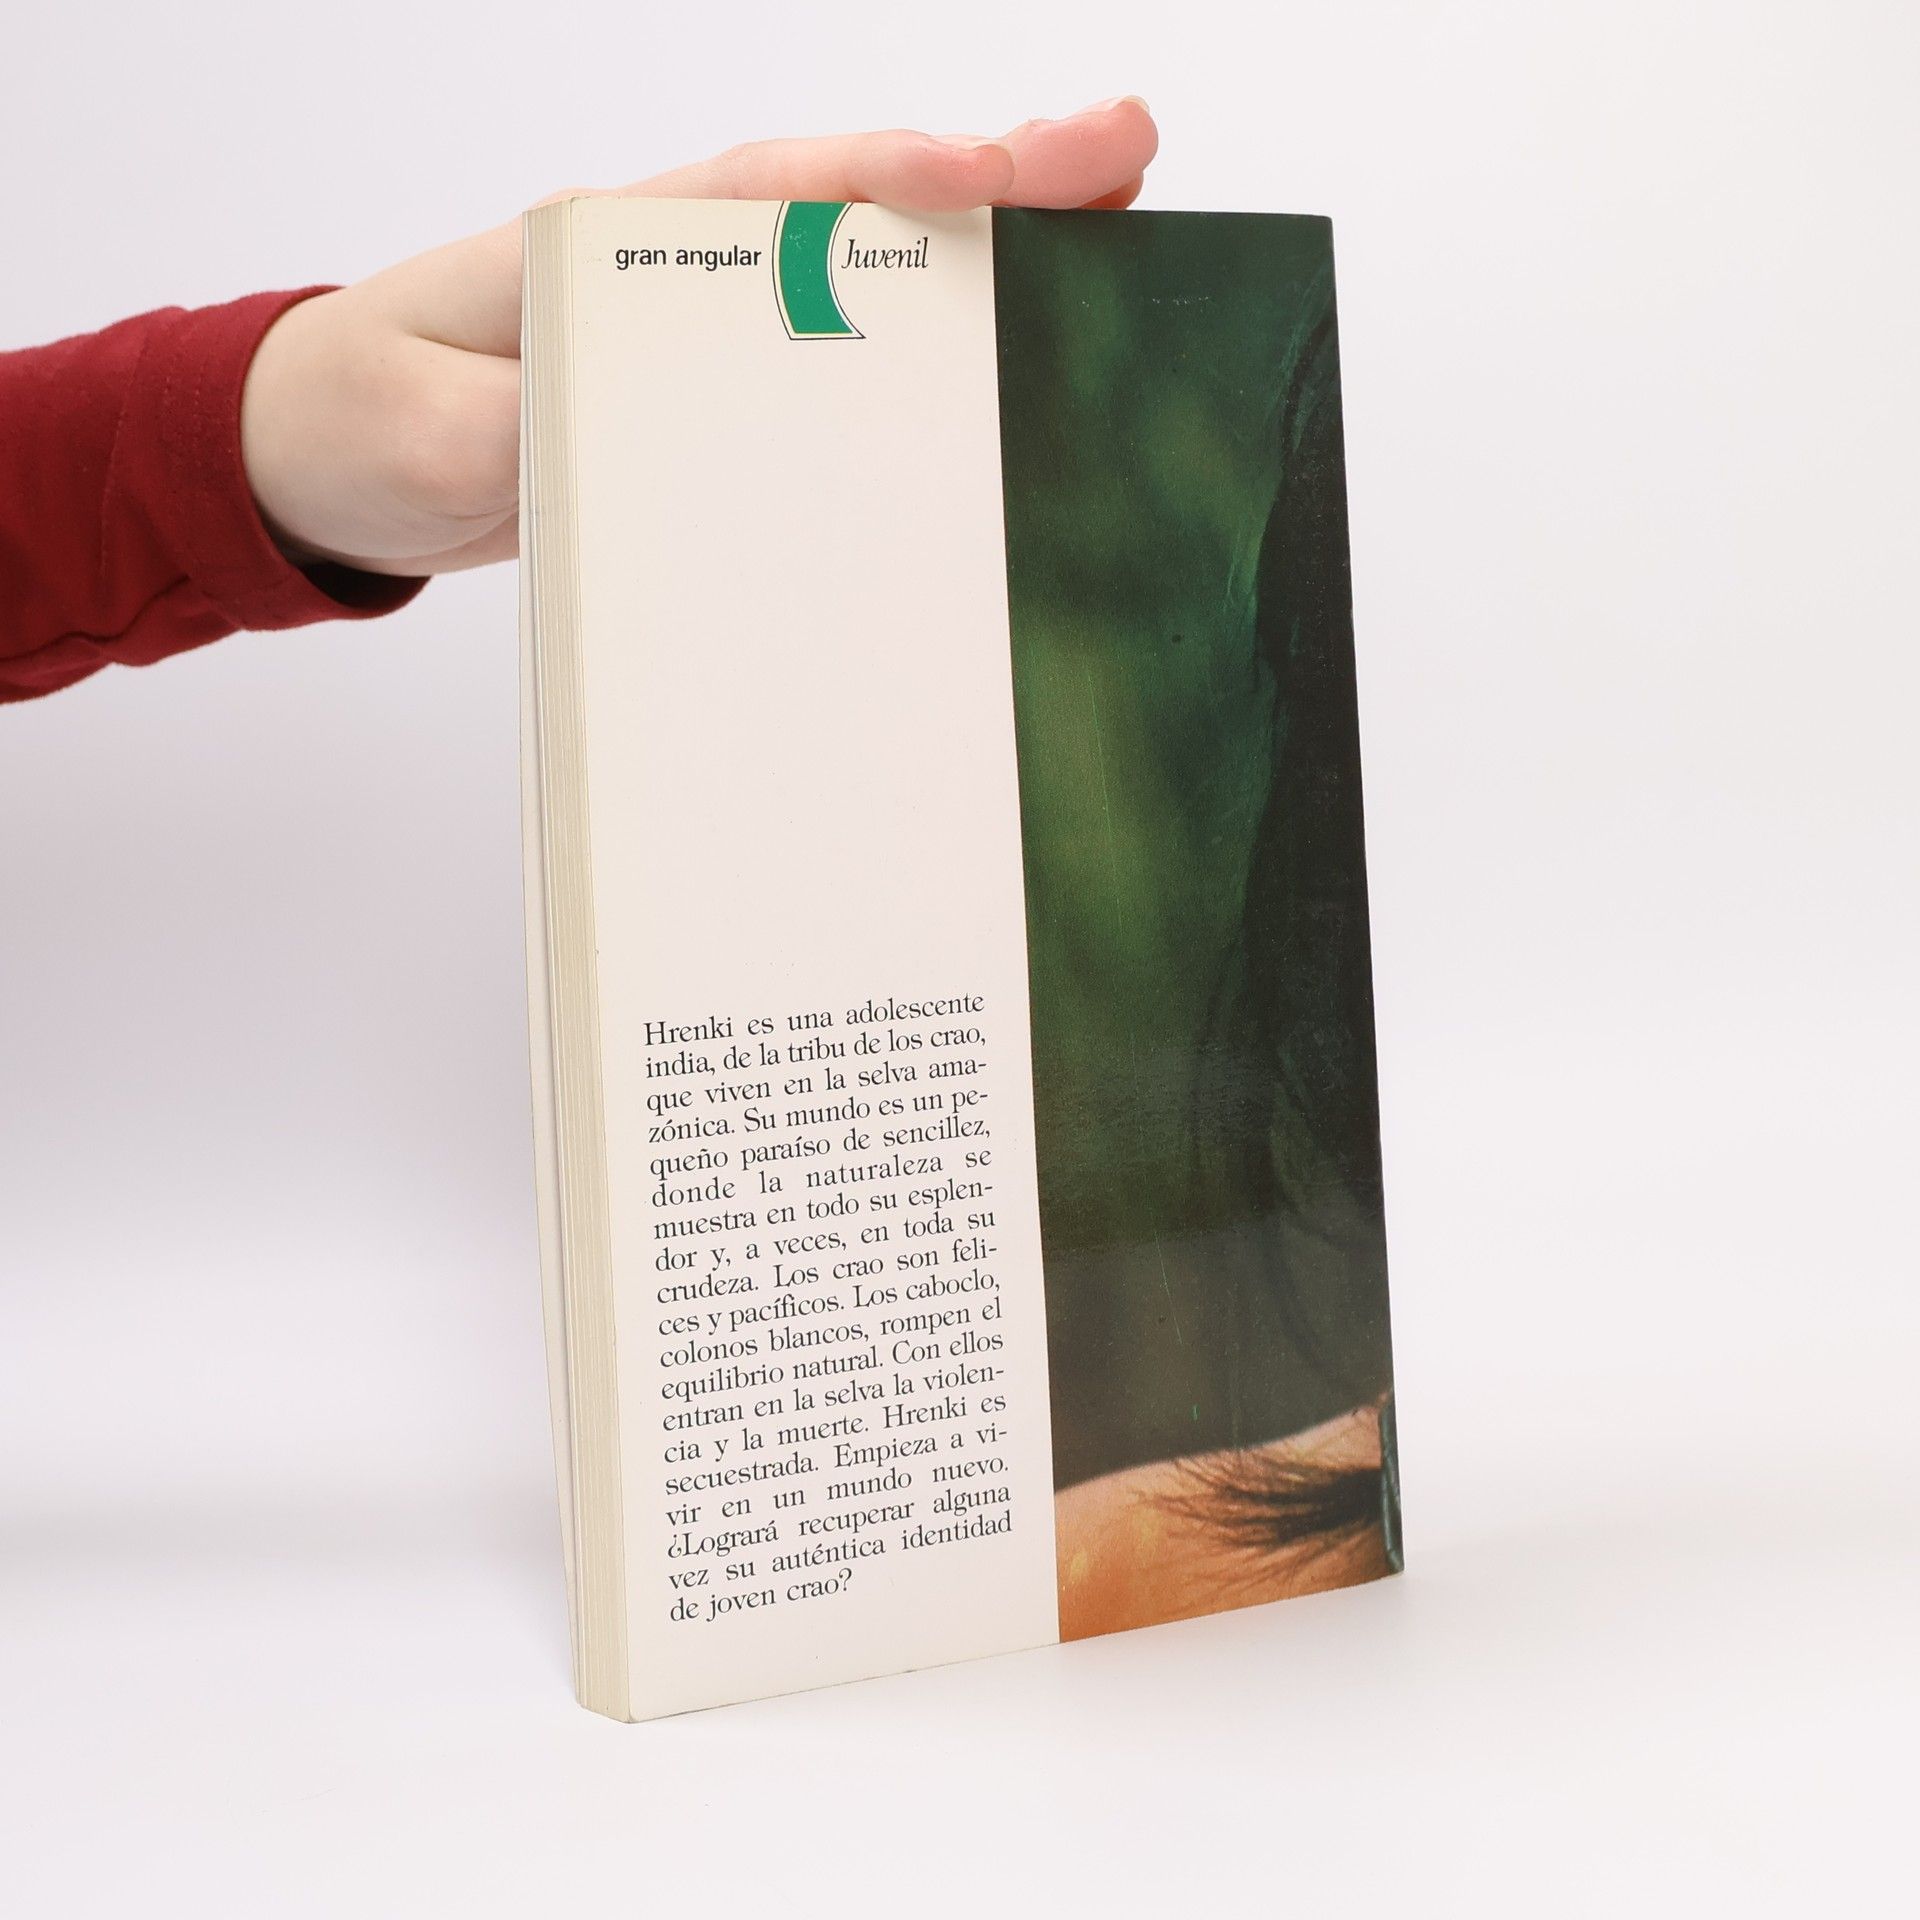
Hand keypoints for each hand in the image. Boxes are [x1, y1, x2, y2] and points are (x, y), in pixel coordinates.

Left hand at [241, 100, 1157, 577]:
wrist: (334, 462)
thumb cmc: (367, 415)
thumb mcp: (425, 428)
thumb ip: (518, 430)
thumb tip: (635, 451)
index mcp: (619, 242)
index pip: (780, 190)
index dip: (892, 180)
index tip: (994, 177)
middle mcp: (685, 270)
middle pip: (861, 212)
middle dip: (994, 186)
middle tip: (1124, 161)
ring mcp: (712, 334)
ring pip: (872, 283)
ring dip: (991, 266)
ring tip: (1117, 246)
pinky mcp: (721, 404)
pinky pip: (845, 373)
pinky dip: (934, 362)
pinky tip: (1010, 374)